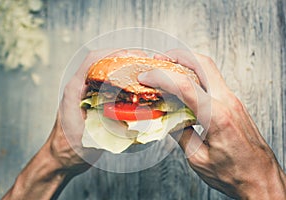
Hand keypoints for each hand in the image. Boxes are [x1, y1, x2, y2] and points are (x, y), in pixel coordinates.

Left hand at [2, 49, 147, 199]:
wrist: (61, 158)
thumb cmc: (69, 148)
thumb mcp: (89, 136)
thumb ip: (109, 127)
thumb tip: (134, 118)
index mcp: (75, 89)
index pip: (92, 60)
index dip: (113, 54)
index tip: (131, 57)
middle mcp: (79, 88)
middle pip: (100, 62)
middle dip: (121, 58)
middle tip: (141, 61)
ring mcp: (84, 94)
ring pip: (104, 72)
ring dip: (121, 68)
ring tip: (139, 70)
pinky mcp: (90, 102)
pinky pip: (106, 85)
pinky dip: (120, 82)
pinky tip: (132, 87)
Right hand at [138, 49, 285, 198]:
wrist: (261, 178)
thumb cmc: (235, 173)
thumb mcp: (198, 158)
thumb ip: (181, 134)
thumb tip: (168, 119)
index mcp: (217, 116)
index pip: (184, 86)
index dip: (161, 77)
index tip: (146, 77)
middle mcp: (228, 102)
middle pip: (203, 63)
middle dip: (178, 56)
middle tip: (160, 59)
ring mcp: (233, 101)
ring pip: (210, 70)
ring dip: (188, 64)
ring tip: (169, 69)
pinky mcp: (234, 104)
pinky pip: (214, 82)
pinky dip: (196, 77)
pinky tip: (185, 86)